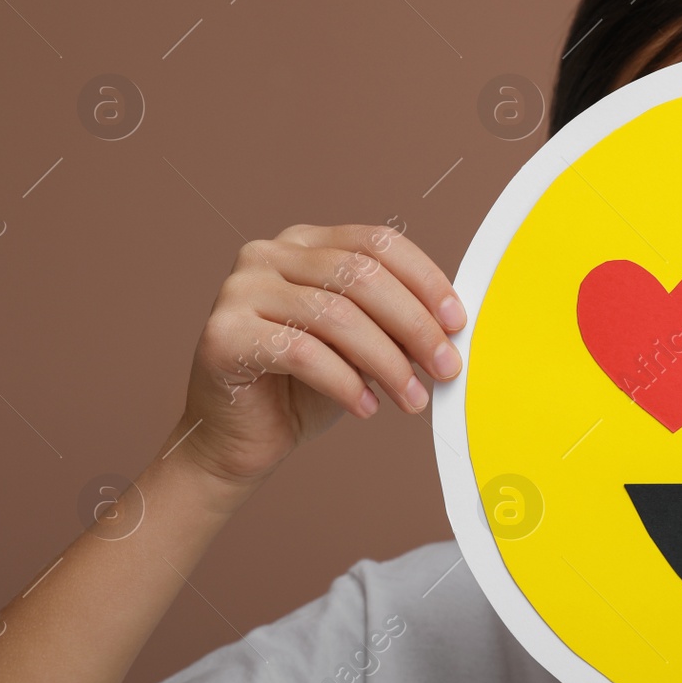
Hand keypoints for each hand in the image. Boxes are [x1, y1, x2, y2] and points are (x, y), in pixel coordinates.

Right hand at [168, 223, 465, 500]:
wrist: (238, 439)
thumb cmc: (301, 388)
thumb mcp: (361, 347)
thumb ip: (395, 324)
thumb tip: (451, 327)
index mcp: (305, 244)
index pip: (377, 243)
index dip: (425, 281)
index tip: (456, 322)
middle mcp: (268, 255)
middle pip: (361, 275)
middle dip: (414, 325)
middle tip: (445, 367)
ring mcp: (240, 290)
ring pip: (336, 315)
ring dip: (387, 362)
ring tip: (413, 399)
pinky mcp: (224, 334)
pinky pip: (303, 353)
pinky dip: (345, 383)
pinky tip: (367, 408)